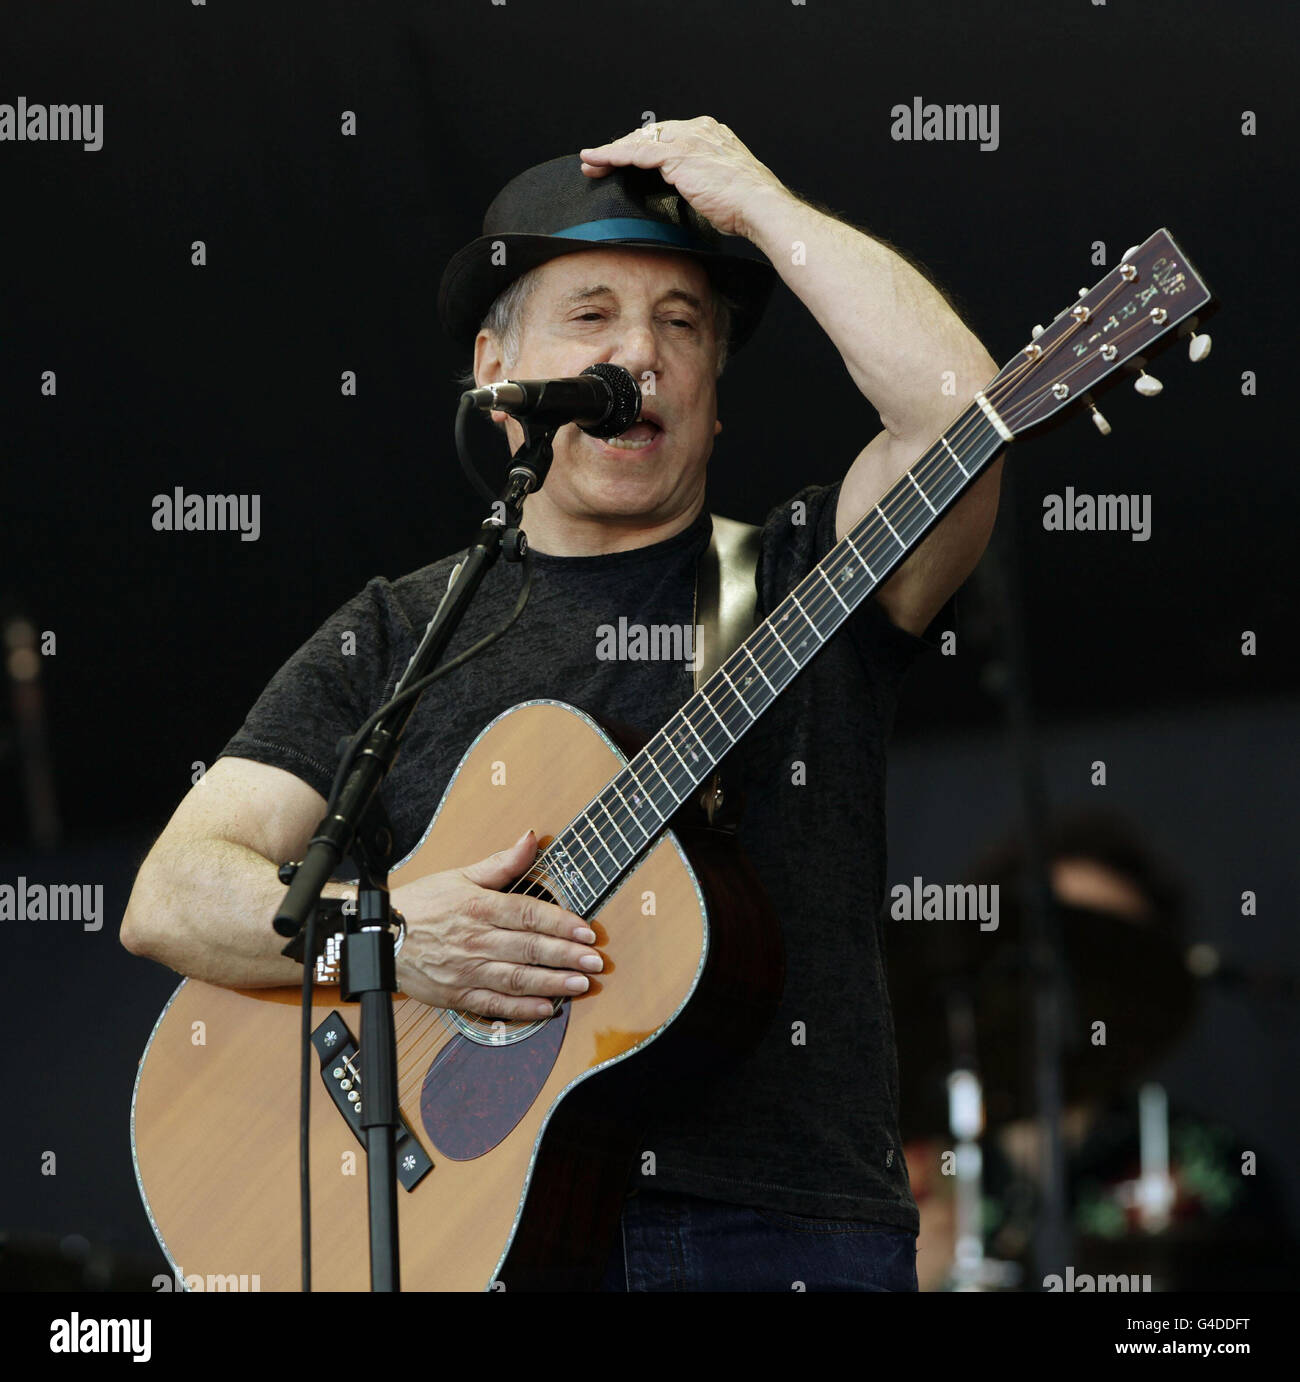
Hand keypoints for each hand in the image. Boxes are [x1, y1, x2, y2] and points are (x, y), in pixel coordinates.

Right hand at [392, 829, 602, 1019]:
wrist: (379, 936)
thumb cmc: (421, 905)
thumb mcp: (460, 875)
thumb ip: (501, 863)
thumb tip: (531, 839)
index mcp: (478, 906)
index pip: (528, 914)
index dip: (561, 923)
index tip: (587, 931)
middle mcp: (475, 940)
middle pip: (529, 948)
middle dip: (567, 956)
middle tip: (595, 962)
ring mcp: (467, 970)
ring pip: (517, 979)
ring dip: (553, 984)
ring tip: (580, 985)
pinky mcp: (457, 994)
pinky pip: (495, 1005)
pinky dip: (522, 1010)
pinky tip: (547, 1009)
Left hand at [578, 115, 786, 240]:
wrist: (760, 208)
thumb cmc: (747, 208)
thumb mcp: (722, 188)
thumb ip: (702, 183)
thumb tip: (689, 197)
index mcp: (711, 135)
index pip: (667, 136)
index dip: (642, 148)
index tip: (625, 162)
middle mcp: (699, 130)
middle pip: (649, 134)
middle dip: (622, 149)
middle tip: (599, 164)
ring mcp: (688, 140)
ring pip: (639, 141)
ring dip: (610, 153)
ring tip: (590, 164)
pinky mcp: (677, 155)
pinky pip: (636, 152)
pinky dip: (613, 156)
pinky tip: (596, 161)